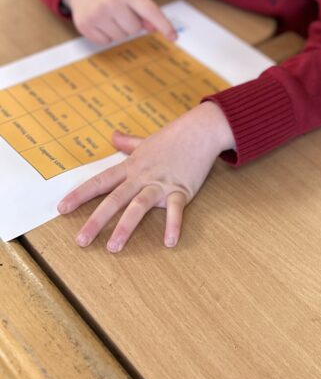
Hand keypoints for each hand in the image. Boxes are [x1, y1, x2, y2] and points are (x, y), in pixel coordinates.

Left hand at [57, 102, 233, 251]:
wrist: (200, 130)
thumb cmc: (173, 137)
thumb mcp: (146, 141)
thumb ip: (127, 143)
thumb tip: (113, 136)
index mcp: (131, 166)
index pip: (100, 182)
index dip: (80, 195)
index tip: (61, 209)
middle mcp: (142, 176)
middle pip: (115, 199)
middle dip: (97, 220)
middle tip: (81, 241)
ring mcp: (161, 183)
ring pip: (139, 206)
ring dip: (126, 227)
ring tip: (114, 247)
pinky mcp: (181, 189)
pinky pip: (176, 210)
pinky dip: (173, 225)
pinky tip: (169, 242)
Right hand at [63, 0, 176, 44]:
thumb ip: (145, 10)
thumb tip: (153, 29)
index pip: (150, 11)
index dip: (164, 25)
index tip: (174, 37)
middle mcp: (111, 2)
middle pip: (135, 29)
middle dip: (132, 24)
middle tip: (122, 13)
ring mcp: (96, 14)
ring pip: (121, 37)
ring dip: (119, 31)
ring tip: (111, 17)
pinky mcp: (84, 25)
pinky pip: (106, 42)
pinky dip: (106, 36)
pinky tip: (101, 23)